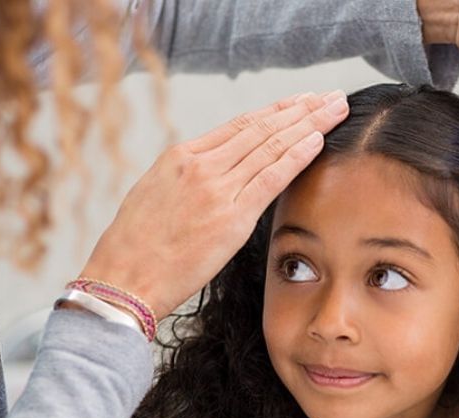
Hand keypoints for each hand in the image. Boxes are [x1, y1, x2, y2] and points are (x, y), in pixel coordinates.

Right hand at [80, 91, 348, 318]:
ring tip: (335, 109)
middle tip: (330, 96)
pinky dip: (297, 156)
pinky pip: (271, 178)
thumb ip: (186, 178)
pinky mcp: (230, 218)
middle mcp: (200, 165)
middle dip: (301, 109)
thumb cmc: (134, 246)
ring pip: (271, 146)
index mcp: (180, 157)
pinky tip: (318, 140)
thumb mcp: (153, 195)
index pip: (239, 125)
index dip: (275, 111)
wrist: (123, 279)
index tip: (299, 102)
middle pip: (261, 128)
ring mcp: (216, 189)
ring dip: (309, 124)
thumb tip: (212, 172)